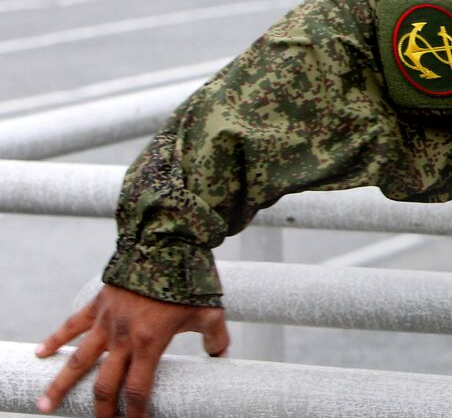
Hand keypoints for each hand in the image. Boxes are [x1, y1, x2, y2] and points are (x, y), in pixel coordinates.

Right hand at [34, 284, 228, 417]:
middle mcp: (123, 337)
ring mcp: (107, 321)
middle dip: (101, 410)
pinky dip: (55, 340)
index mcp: (150, 342)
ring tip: (45, 406)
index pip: (138, 389)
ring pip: (78, 361)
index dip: (136, 413)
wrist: (167, 241)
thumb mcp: (210, 311)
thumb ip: (216, 338)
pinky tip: (40, 354)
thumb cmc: (190, 278)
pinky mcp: (98, 303)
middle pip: (105, 384)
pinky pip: (72, 325)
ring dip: (61, 385)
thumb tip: (220, 355)